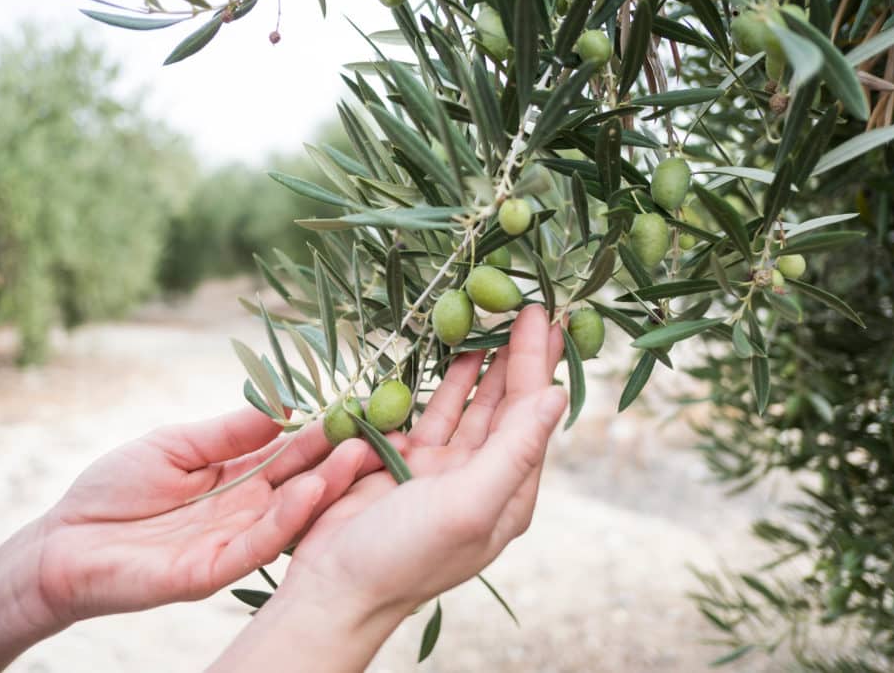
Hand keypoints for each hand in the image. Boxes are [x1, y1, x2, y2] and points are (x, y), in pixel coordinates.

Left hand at [34, 405, 395, 624]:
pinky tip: (309, 492)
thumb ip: (228, 433)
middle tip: (378, 433)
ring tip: (357, 456)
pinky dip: (286, 520)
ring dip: (325, 488)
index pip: (290, 454)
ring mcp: (232, 543)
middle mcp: (245, 511)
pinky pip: (257, 546)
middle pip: (301, 484)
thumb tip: (282, 404)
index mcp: (238, 479)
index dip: (322, 433)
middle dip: (338, 459)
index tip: (357, 408)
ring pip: (290, 516)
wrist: (61, 543)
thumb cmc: (114, 489)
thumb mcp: (176, 445)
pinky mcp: (212, 572)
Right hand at [289, 304, 565, 609]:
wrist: (335, 587)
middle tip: (529, 307)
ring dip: (485, 365)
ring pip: (472, 405)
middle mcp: (482, 480)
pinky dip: (446, 383)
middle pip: (508, 405)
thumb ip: (515, 450)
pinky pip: (434, 412)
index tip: (547, 318)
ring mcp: (444, 471)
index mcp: (508, 494)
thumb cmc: (405, 554)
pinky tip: (455, 354)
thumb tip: (559, 397)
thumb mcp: (468, 504)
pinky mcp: (407, 462)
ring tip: (495, 320)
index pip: (532, 415)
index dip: (540, 364)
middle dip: (519, 357)